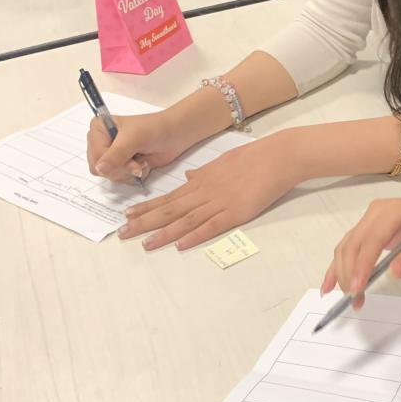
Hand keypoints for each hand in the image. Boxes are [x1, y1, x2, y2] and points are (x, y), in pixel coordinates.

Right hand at [87, 111, 194, 184]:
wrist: (174, 135)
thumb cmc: (155, 129)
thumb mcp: (134, 138)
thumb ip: (116, 154)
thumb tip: (99, 169)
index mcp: (98, 128)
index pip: (95, 156)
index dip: (113, 162)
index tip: (132, 159)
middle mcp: (101, 142)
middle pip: (99, 169)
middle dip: (122, 169)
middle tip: (138, 163)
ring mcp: (111, 155)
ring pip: (110, 176)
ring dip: (129, 173)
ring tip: (141, 161)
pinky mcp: (122, 166)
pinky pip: (120, 180)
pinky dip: (133, 177)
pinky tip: (142, 165)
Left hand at [119, 135, 300, 249]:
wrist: (278, 156)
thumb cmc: (254, 157)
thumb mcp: (223, 162)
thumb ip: (204, 173)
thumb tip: (189, 179)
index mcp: (201, 181)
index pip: (168, 197)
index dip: (147, 207)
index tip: (128, 214)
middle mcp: (205, 193)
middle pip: (169, 210)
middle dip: (144, 222)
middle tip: (123, 233)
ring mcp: (220, 202)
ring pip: (185, 220)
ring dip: (163, 233)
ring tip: (144, 243)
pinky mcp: (236, 212)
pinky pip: (211, 226)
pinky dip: (194, 236)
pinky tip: (179, 245)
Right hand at [321, 197, 400, 308]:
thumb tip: (394, 271)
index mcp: (393, 212)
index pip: (371, 240)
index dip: (362, 265)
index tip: (358, 289)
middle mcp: (375, 213)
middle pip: (353, 245)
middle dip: (350, 275)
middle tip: (354, 300)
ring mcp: (368, 220)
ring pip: (346, 247)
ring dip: (342, 274)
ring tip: (348, 299)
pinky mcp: (366, 229)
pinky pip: (346, 247)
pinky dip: (336, 267)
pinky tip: (328, 286)